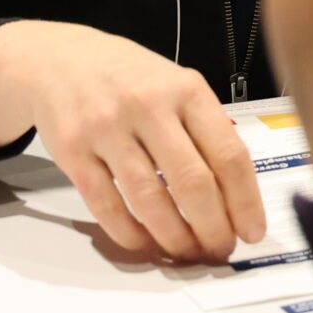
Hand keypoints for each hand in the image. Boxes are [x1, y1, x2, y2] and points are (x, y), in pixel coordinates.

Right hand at [0, 20, 265, 261]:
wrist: (60, 60)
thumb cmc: (130, 78)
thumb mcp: (177, 84)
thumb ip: (206, 129)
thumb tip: (238, 193)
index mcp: (187, 90)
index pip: (229, 154)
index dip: (245, 201)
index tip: (252, 230)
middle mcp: (148, 106)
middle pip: (192, 182)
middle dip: (212, 228)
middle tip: (220, 249)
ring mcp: (107, 128)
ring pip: (149, 200)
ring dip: (174, 237)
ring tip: (187, 252)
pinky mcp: (73, 152)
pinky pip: (106, 206)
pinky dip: (131, 234)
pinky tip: (146, 244)